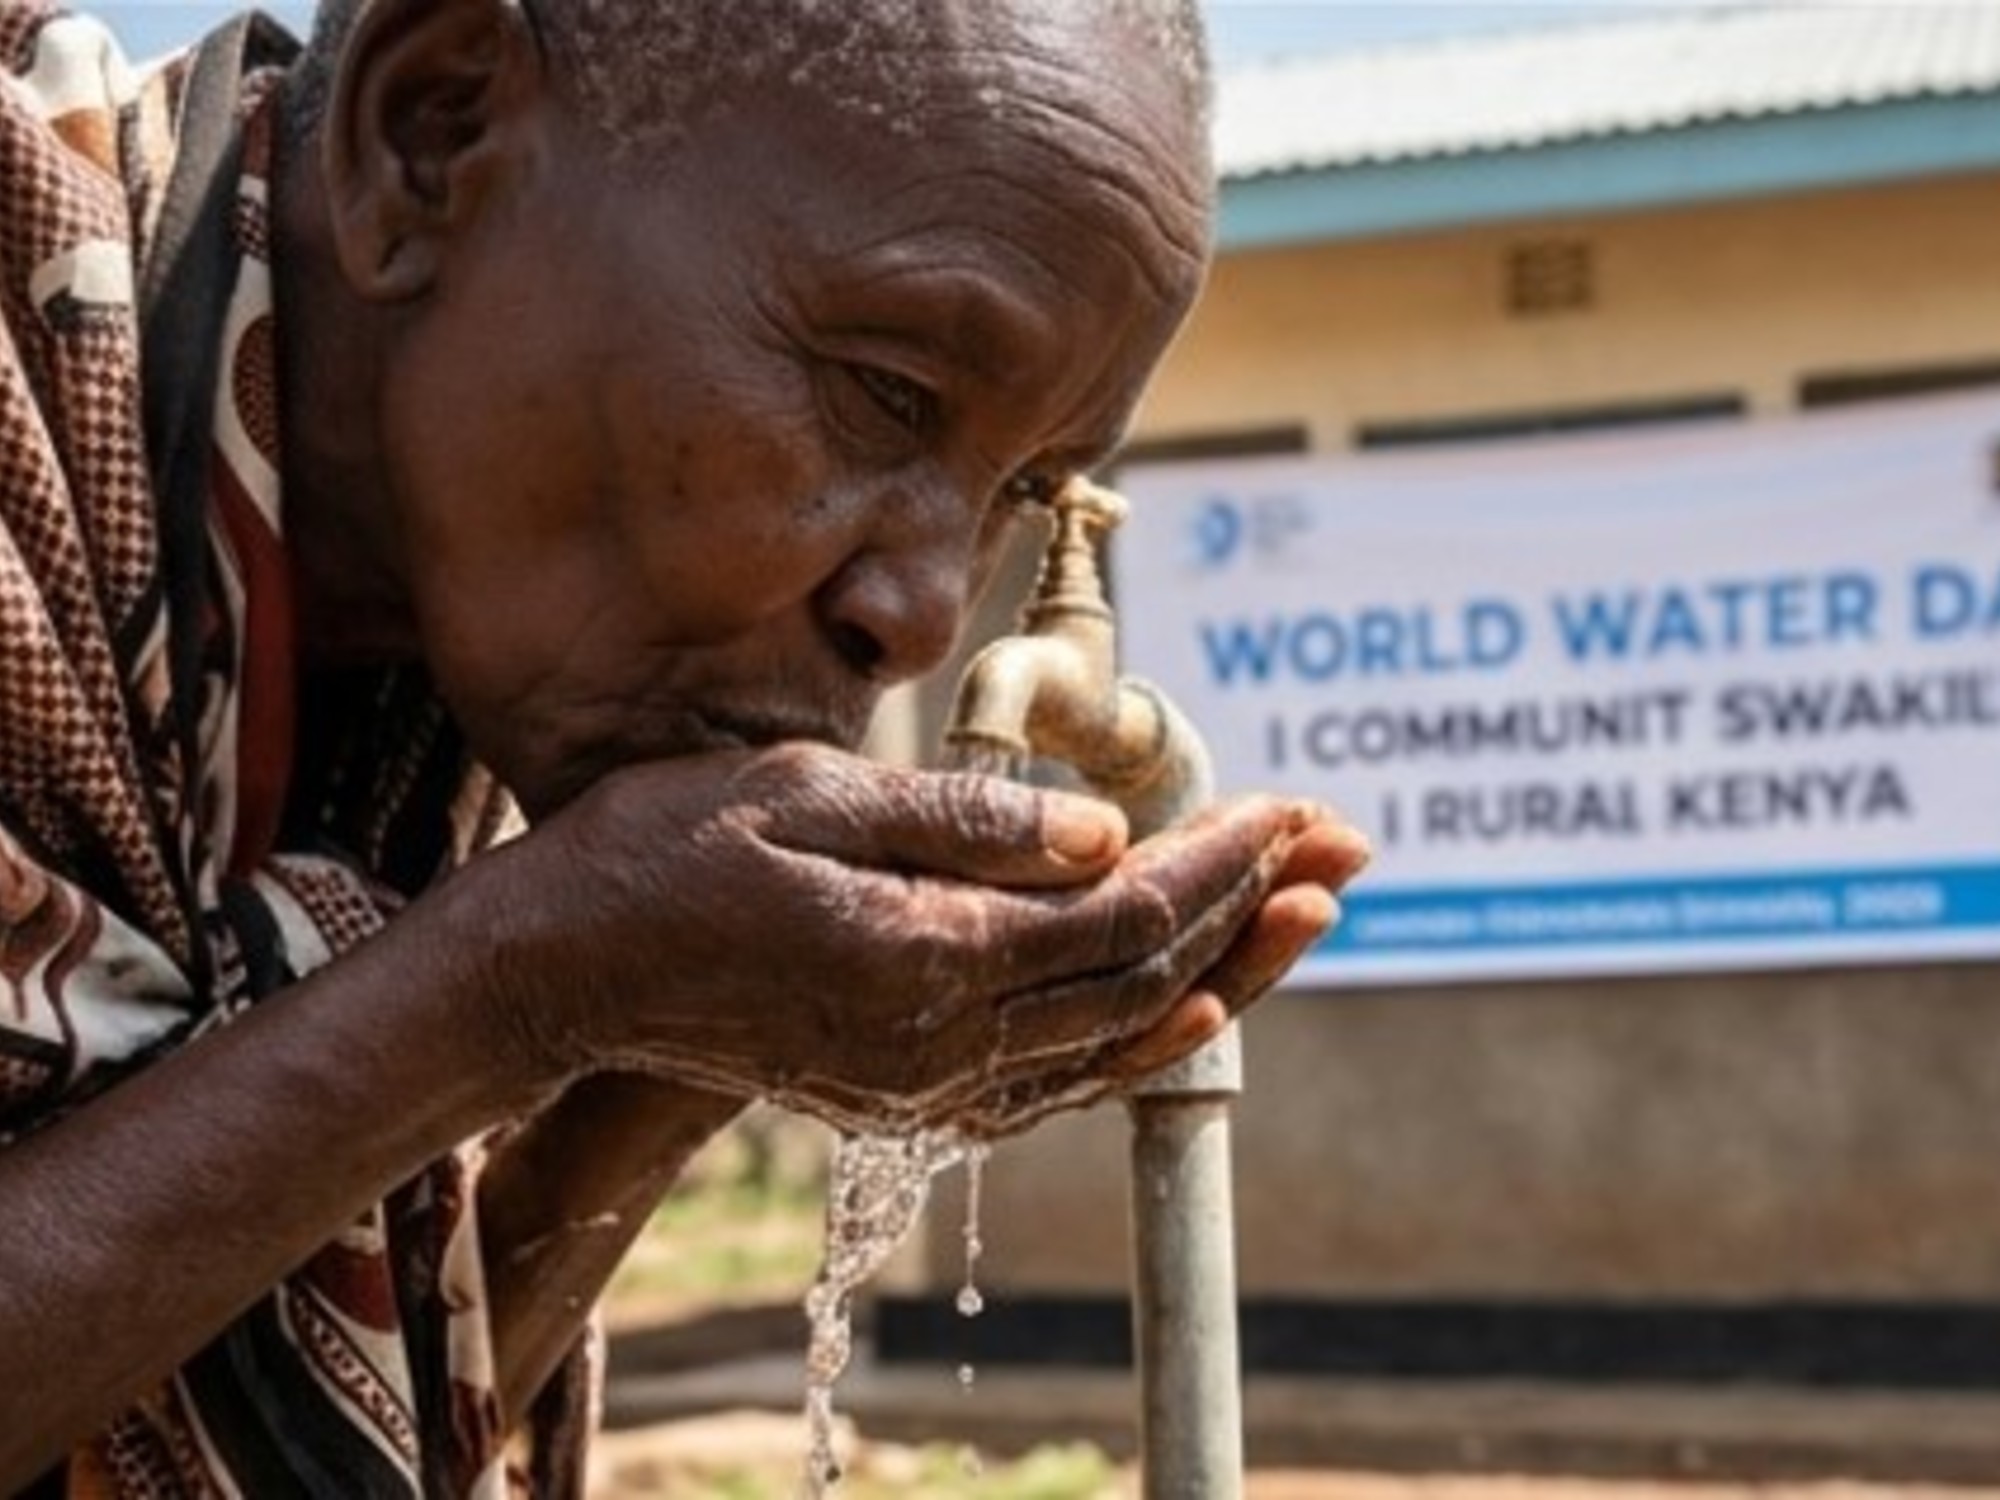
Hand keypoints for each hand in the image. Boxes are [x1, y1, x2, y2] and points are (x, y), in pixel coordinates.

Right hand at [471, 744, 1366, 1134]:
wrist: (563, 968)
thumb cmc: (667, 851)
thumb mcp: (807, 795)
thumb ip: (964, 823)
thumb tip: (1104, 834)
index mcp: (926, 958)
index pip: (1125, 911)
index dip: (1222, 857)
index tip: (1294, 802)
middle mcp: (942, 1042)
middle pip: (1147, 978)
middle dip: (1255, 905)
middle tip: (1347, 846)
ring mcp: (926, 1082)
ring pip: (1118, 1037)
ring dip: (1227, 974)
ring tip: (1311, 916)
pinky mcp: (905, 1094)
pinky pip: (1059, 1085)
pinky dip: (1142, 1047)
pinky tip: (1195, 1010)